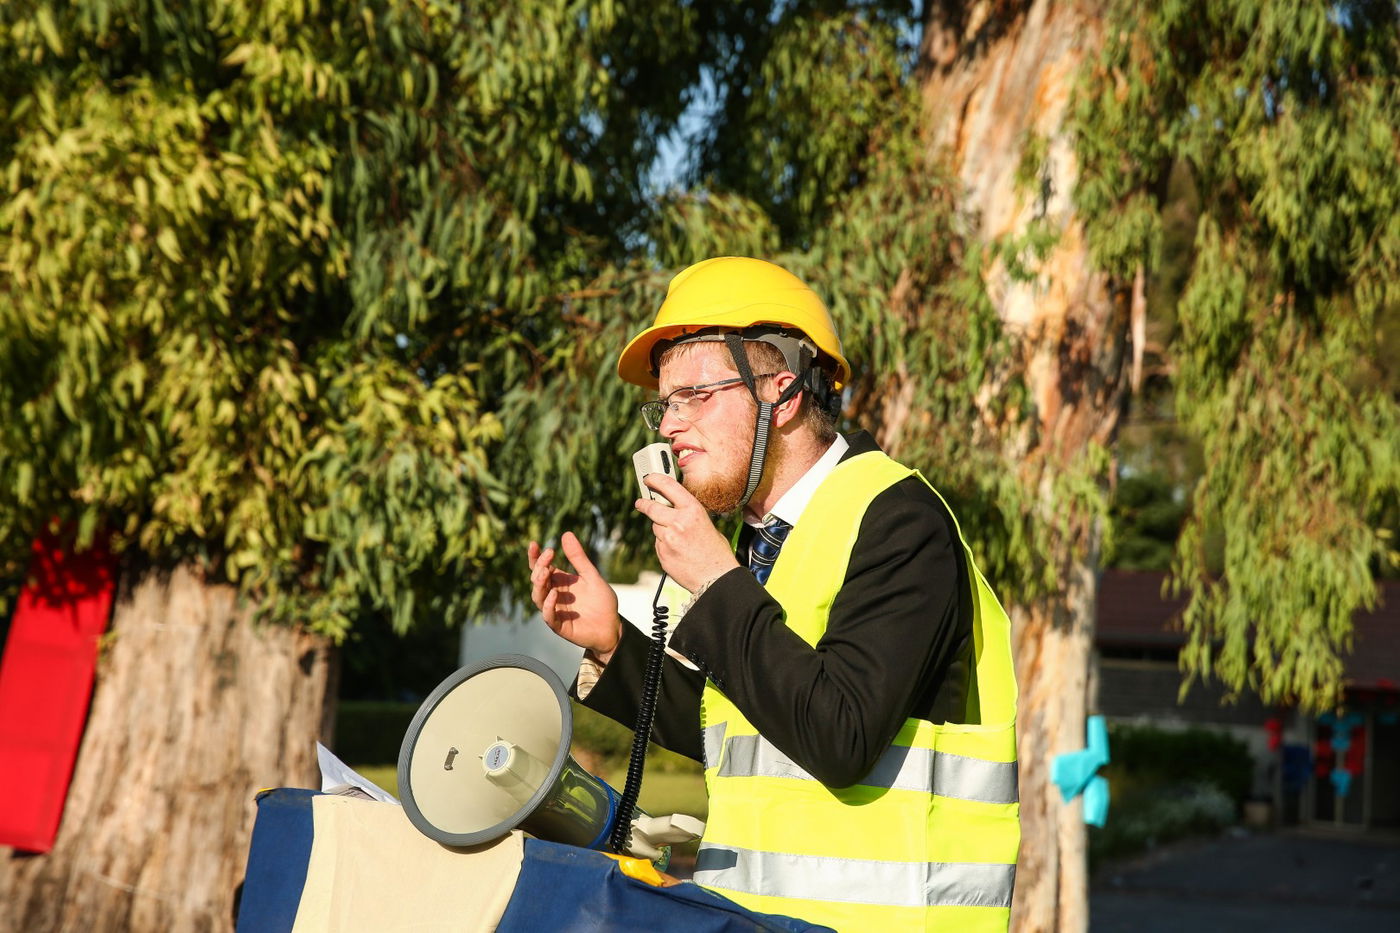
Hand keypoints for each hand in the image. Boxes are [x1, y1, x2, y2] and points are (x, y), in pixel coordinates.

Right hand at [527, 532, 621, 662]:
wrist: (612, 626)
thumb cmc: (601, 602)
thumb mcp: (591, 576)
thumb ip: (579, 558)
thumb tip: (566, 533)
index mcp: (559, 582)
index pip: (541, 567)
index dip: (535, 557)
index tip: (535, 544)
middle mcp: (553, 595)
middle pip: (537, 580)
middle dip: (540, 567)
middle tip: (548, 555)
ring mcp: (554, 610)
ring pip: (538, 597)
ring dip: (540, 584)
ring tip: (546, 572)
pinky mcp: (559, 626)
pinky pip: (548, 616)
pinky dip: (548, 606)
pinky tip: (553, 595)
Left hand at [636, 474, 740, 592]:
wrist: (716, 578)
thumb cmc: (716, 552)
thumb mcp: (706, 524)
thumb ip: (688, 515)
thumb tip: (673, 510)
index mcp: (693, 511)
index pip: (669, 487)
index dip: (655, 480)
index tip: (649, 479)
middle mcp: (678, 522)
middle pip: (652, 507)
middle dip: (644, 504)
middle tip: (640, 503)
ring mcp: (667, 539)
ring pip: (655, 527)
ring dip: (661, 529)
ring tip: (678, 539)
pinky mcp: (662, 553)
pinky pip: (658, 544)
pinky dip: (664, 545)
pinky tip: (678, 551)